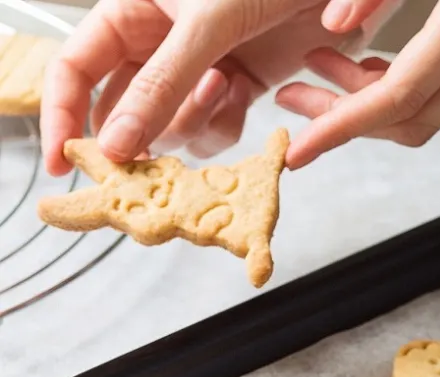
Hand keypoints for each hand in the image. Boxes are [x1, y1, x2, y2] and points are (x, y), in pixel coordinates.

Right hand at [41, 0, 353, 174]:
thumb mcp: (202, 25)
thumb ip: (160, 85)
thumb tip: (118, 145)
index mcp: (129, 11)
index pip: (76, 69)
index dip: (64, 116)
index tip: (64, 165)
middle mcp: (157, 42)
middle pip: (124, 110)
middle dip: (139, 139)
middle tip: (150, 167)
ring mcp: (197, 67)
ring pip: (174, 127)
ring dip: (196, 121)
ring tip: (222, 83)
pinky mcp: (238, 85)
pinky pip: (217, 128)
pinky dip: (229, 122)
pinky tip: (243, 88)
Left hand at [276, 0, 439, 168]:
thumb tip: (335, 24)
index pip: (399, 95)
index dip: (343, 127)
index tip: (302, 151)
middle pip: (416, 118)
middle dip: (349, 119)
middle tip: (296, 98)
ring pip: (436, 108)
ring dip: (376, 102)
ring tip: (323, 67)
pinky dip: (409, 86)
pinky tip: (373, 60)